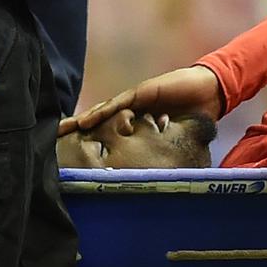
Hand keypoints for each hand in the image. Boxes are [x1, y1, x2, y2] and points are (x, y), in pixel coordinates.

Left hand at [59, 65, 222, 135]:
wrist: (211, 92)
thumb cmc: (196, 114)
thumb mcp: (175, 137)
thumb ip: (163, 147)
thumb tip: (157, 175)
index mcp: (138, 119)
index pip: (110, 128)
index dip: (92, 136)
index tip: (73, 148)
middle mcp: (133, 108)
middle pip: (100, 117)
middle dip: (78, 126)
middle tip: (55, 136)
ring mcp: (136, 99)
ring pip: (104, 110)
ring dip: (83, 120)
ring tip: (64, 129)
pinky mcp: (142, 92)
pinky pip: (118, 103)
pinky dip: (102, 112)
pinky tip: (86, 121)